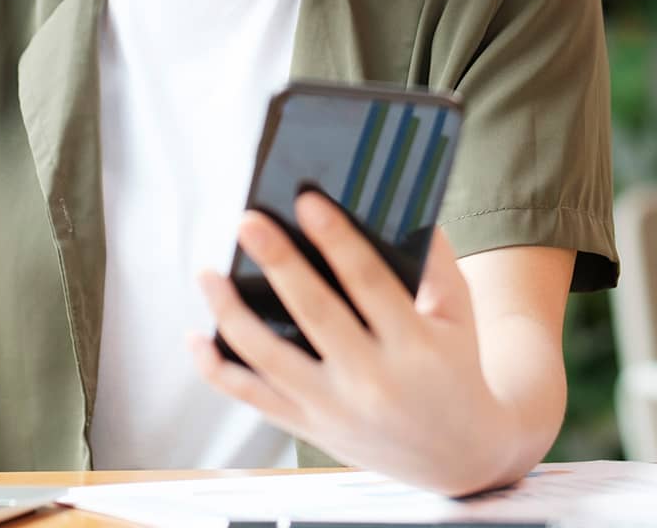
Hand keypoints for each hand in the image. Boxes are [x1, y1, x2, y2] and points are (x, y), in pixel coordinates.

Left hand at [190, 191, 524, 495]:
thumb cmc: (456, 369)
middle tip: (248, 222)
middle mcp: (371, 379)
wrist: (458, 456)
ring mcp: (334, 407)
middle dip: (278, 262)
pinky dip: (217, 369)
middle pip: (314, 313)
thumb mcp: (459, 314)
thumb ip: (435, 260)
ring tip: (208, 273)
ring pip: (269, 358)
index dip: (336, 238)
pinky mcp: (309, 427)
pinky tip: (196, 336)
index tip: (307, 201)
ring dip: (231, 313)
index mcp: (413, 345)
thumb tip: (398, 204)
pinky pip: (252, 397)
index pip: (368, 282)